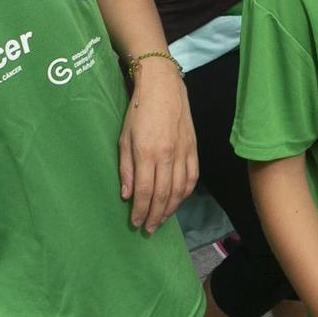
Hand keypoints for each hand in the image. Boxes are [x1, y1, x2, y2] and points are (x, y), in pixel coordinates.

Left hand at [117, 63, 196, 232]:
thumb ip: (125, 168)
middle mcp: (167, 155)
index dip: (140, 210)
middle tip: (148, 229)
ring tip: (161, 220)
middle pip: (162, 195)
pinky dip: (185, 193)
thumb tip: (126, 194)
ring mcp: (183, 152)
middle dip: (154, 215)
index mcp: (147, 153)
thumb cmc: (138, 111)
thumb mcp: (124, 138)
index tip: (135, 222)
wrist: (163, 87)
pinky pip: (191, 177)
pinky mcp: (193, 148)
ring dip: (170, 209)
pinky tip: (177, 201)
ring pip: (179, 190)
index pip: (144, 191)